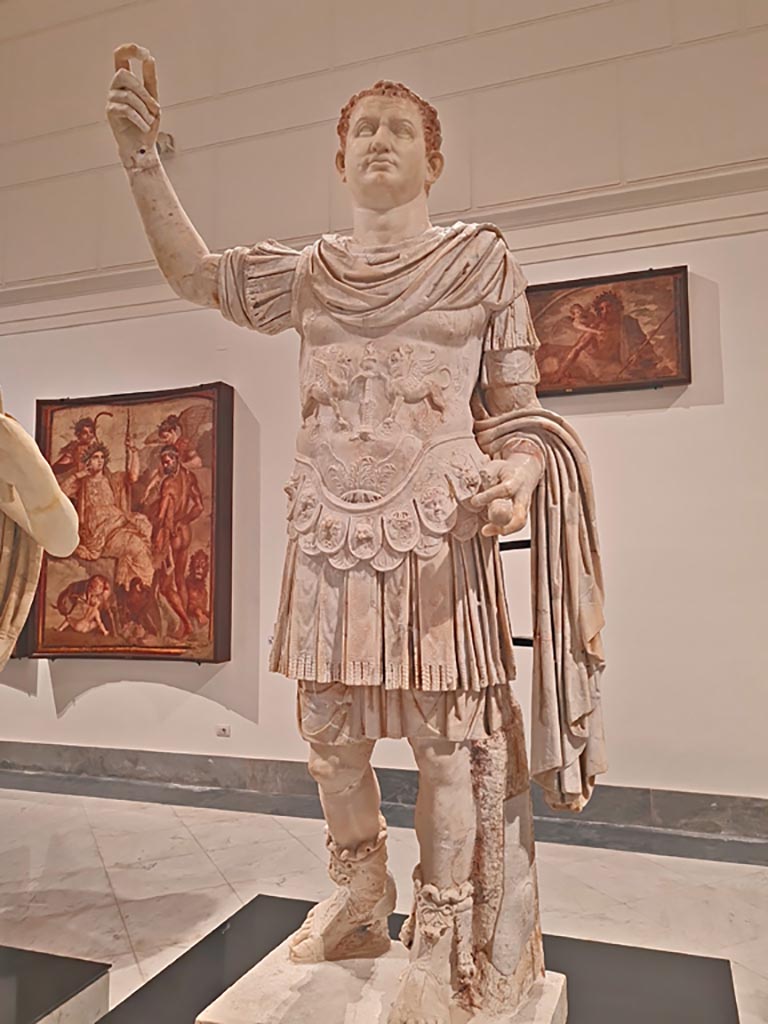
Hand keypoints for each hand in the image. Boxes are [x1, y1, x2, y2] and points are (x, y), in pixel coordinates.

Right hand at [106, 44, 160, 166]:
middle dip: (143, 92)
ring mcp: (111, 99)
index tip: (144, 53)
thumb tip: (149, 58)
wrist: (142, 148)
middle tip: (156, 109)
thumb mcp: (153, 101)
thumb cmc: (147, 125)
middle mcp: (115, 87)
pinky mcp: (110, 113)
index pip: (120, 57)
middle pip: (123, 74)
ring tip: (150, 121)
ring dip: (145, 110)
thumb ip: (150, 81)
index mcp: (126, 82)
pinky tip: (145, 126)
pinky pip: (127, 109)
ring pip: (128, 94)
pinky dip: (140, 119)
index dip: (130, 50)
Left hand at [471, 452, 542, 536]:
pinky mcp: (521, 515)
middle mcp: (523, 496)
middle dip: (504, 524)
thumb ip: (487, 474)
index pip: (505, 490)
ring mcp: (524, 508)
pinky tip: (489, 530)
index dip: (489, 496)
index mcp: (516, 481)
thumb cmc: (507, 470)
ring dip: (502, 529)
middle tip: (486, 528)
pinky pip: (515, 525)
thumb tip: (476, 484)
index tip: (474, 501)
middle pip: (520, 515)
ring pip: (519, 523)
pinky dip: (502, 529)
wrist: (525, 472)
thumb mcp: (496, 466)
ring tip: (486, 530)